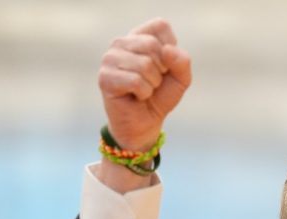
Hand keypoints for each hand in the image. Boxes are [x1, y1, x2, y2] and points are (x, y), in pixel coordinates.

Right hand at [98, 18, 191, 150]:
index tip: (164, 67)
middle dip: (161, 70)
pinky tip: (135, 96)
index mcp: (138, 36)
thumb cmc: (160, 97)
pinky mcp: (105, 77)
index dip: (171, 50)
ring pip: (145, 65)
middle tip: (152, 82)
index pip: (161, 26)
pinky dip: (143, 93)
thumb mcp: (181, 78)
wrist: (145, 123)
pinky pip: (136, 81)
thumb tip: (167, 50)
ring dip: (152, 84)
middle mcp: (121, 42)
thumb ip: (182, 61)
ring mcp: (109, 58)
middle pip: (153, 46)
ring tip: (143, 90)